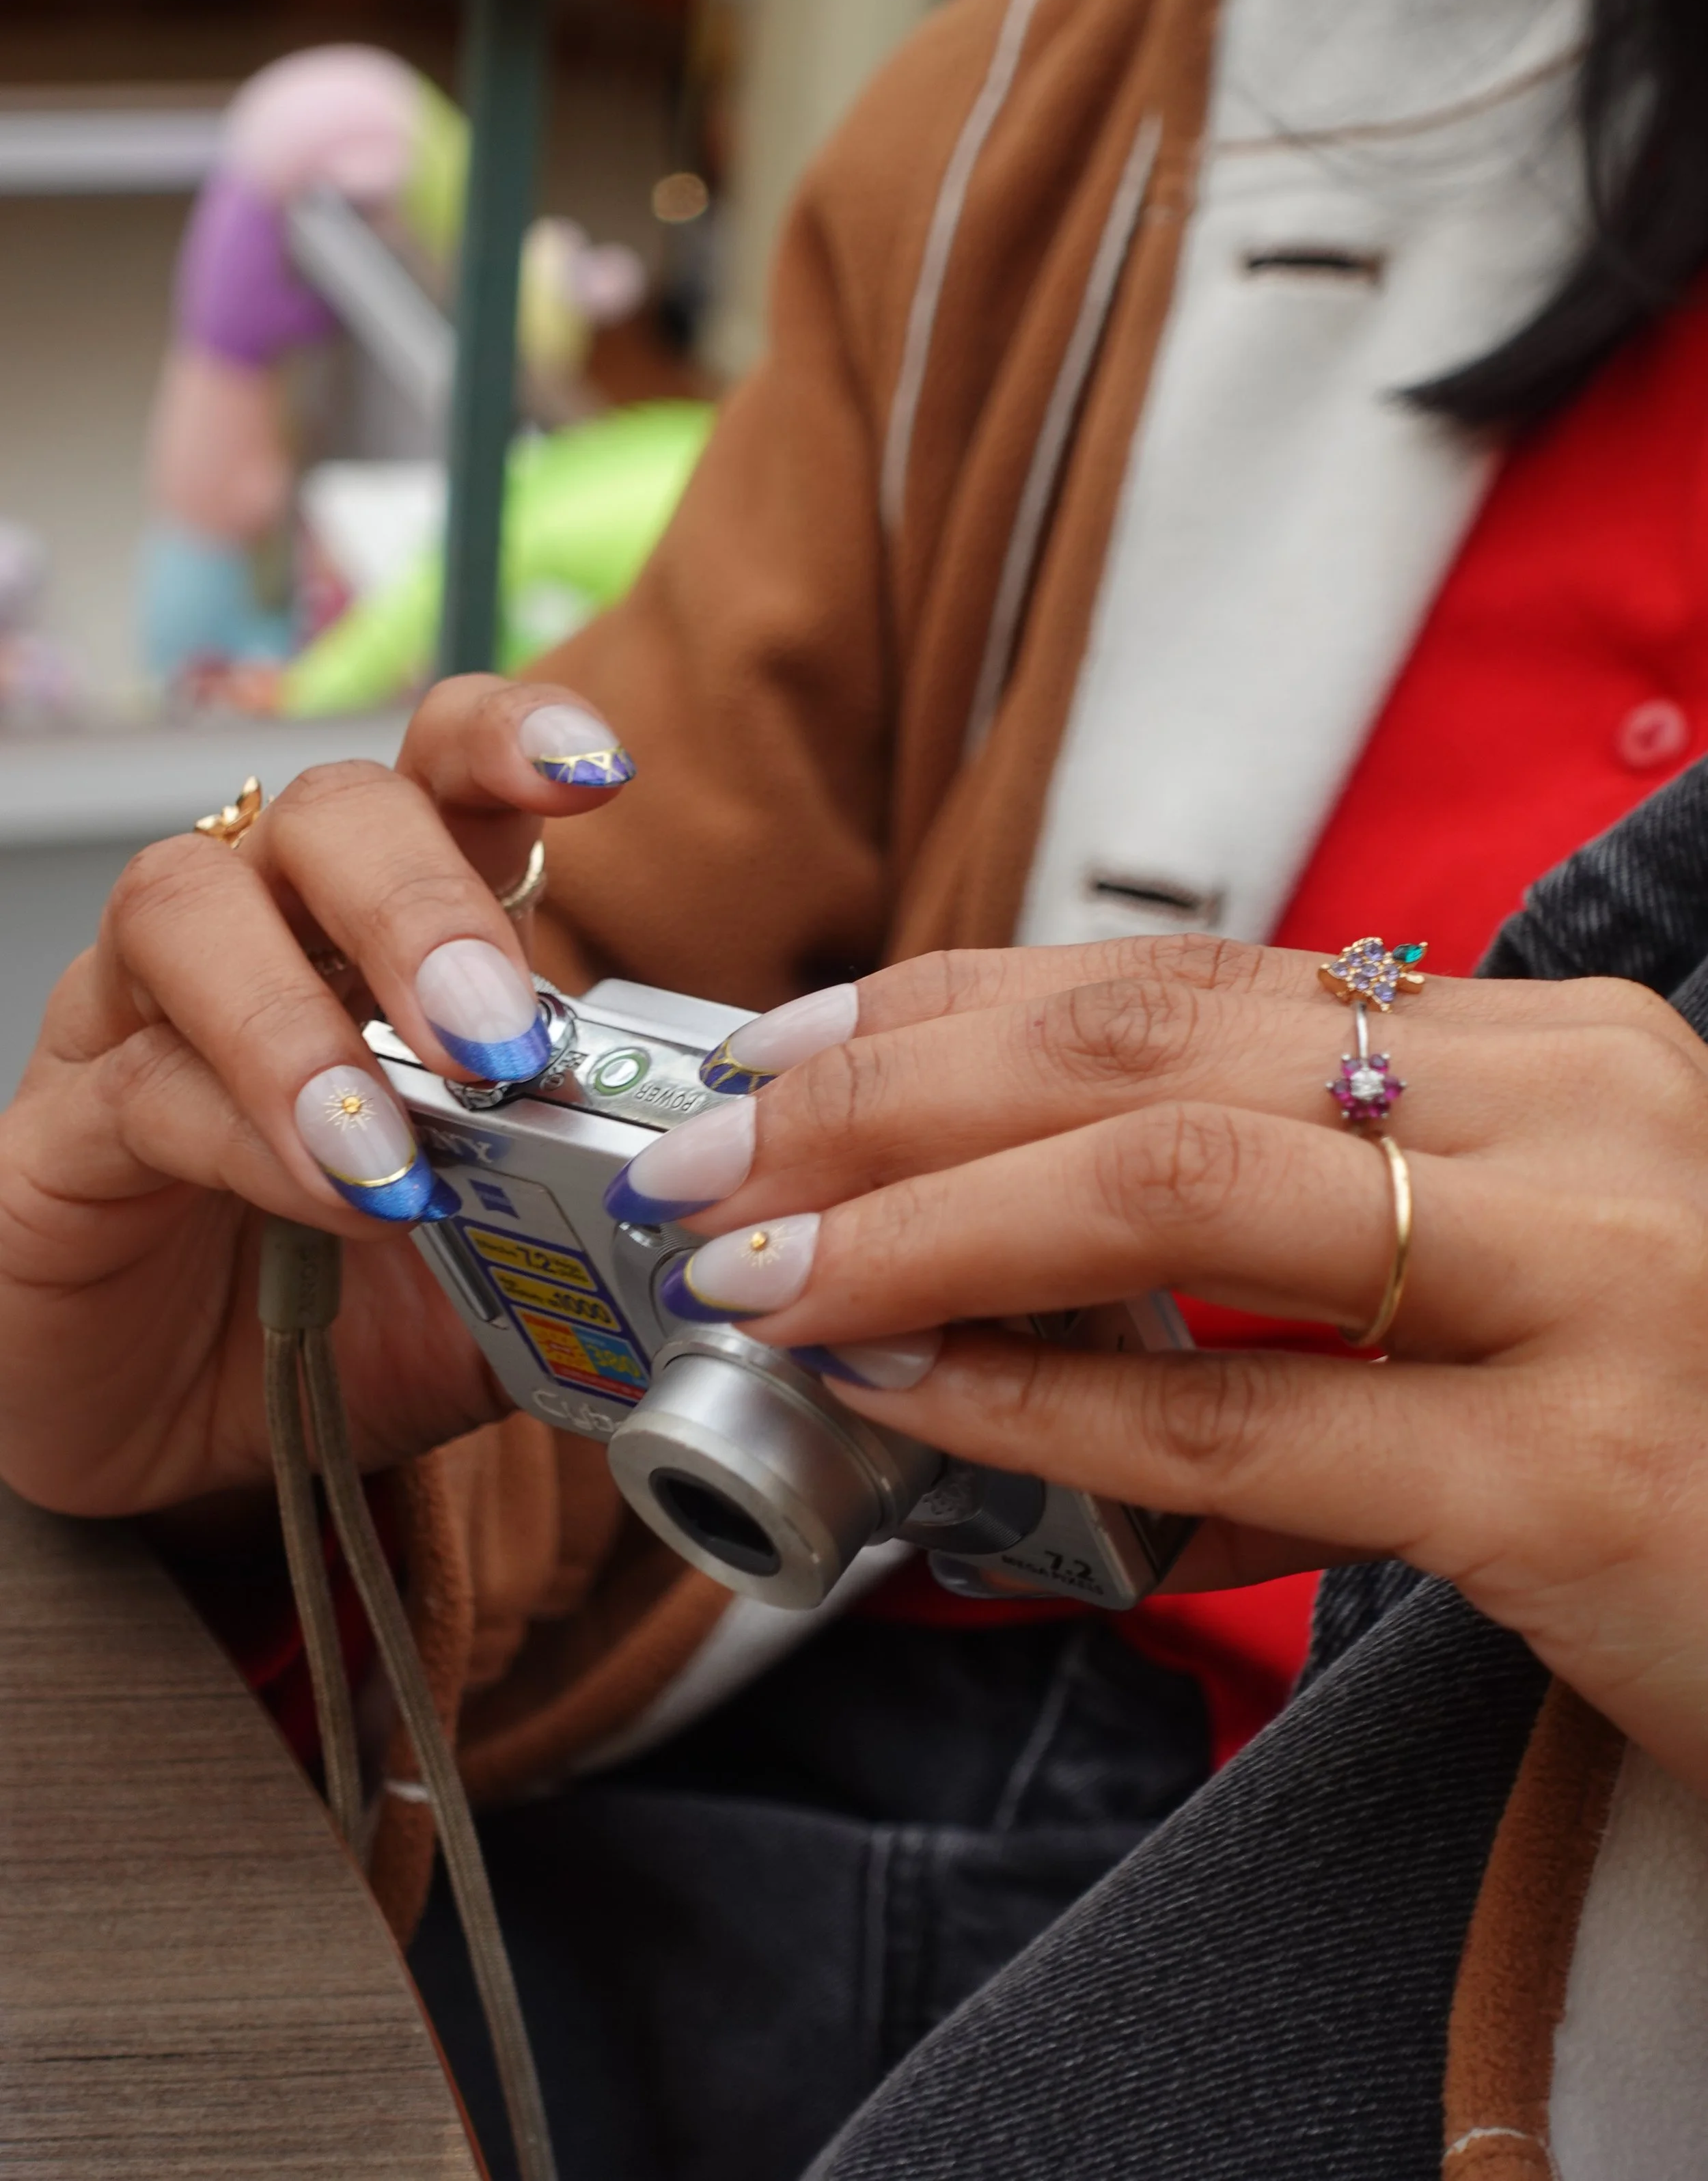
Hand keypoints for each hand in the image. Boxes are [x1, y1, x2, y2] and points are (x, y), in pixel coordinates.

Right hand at [0, 679, 631, 1517]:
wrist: (183, 1438)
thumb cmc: (350, 1312)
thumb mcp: (507, 1271)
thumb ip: (595, 1230)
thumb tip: (720, 1225)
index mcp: (394, 927)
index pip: (444, 772)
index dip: (513, 742)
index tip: (597, 771)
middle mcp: (268, 928)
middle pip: (329, 812)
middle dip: (421, 905)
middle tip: (496, 1038)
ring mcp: (146, 1011)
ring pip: (192, 905)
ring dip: (308, 1020)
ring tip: (398, 1144)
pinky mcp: (65, 1120)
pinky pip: (145, 1080)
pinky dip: (250, 1134)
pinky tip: (333, 1202)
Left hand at [608, 937, 1707, 1794]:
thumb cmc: (1688, 1429)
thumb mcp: (1522, 1265)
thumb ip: (1321, 1230)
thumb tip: (1031, 1246)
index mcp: (1550, 1048)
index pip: (1193, 981)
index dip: (956, 1004)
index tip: (786, 1048)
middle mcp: (1581, 1115)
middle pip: (1152, 1049)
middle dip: (890, 1094)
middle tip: (713, 1161)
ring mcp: (1598, 1279)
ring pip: (1177, 1192)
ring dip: (925, 1225)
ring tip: (763, 1273)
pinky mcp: (1587, 1472)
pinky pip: (1246, 1422)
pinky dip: (1045, 1406)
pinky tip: (909, 1404)